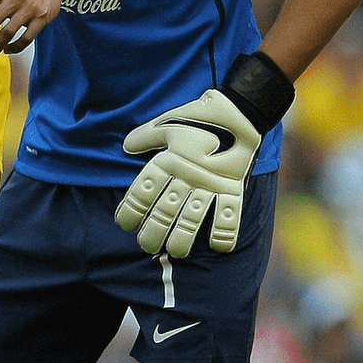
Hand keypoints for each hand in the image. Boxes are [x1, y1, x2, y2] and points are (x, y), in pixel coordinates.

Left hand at [114, 89, 260, 258]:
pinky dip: (225, 232)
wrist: (239, 110)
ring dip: (182, 239)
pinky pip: (229, 215)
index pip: (143, 191)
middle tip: (146, 246)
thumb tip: (126, 147)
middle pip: (165, 211)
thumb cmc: (197, 116)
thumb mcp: (166, 122)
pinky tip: (219, 248)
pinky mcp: (233, 187)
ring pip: (192, 219)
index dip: (131, 210)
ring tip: (175, 252)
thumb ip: (145, 137)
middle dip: (153, 232)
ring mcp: (211, 184)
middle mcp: (187, 176)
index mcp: (168, 160)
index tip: (124, 224)